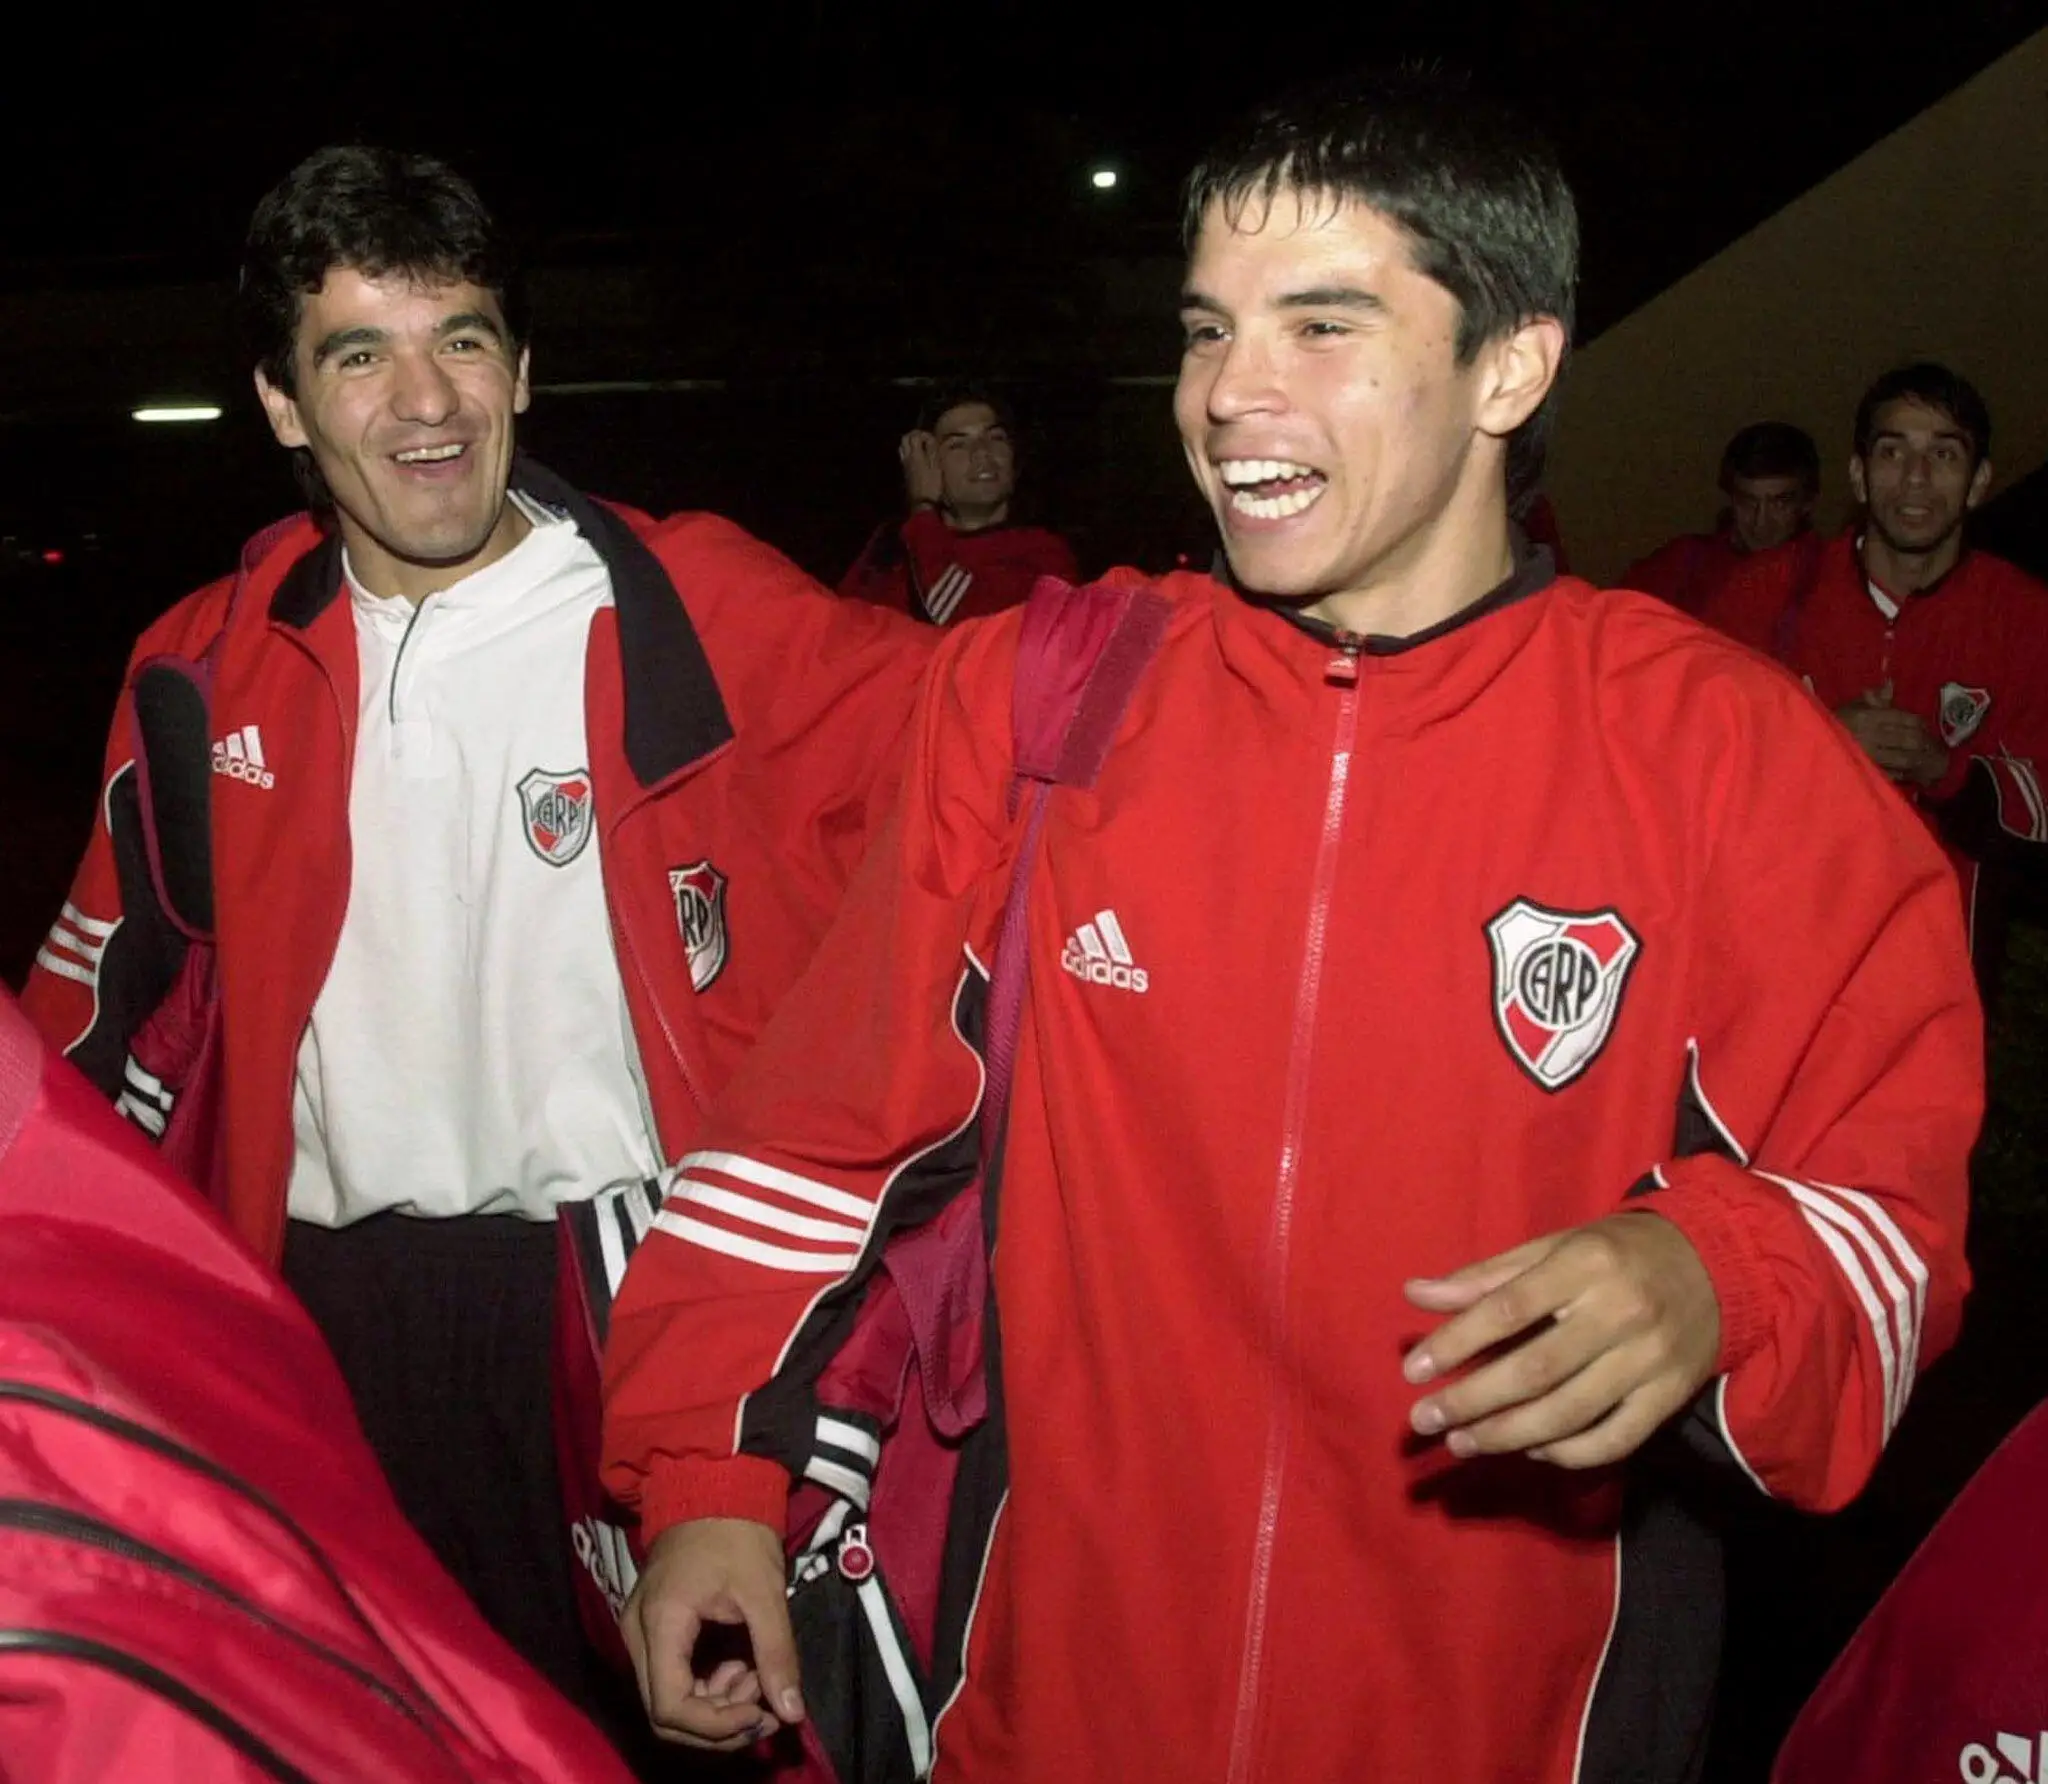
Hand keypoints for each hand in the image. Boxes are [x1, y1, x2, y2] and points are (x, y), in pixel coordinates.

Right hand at [621, 1517, 801, 1750]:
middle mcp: (637, 1634)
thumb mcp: (764, 1592)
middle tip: (765, 1705)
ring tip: (759, 1677)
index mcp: (660, 1624)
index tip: (761, 1714)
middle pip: (665, 1713)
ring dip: (717, 1704)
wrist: (712, 1483)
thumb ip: (776, 1654)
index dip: (717, 1726)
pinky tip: (742, 1665)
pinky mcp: (652, 1628)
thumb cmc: (737, 1531)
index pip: (670, 1707)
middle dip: (719, 1721)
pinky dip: (709, 1684)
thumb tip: (793, 1713)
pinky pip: (674, 1676)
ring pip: (669, 1698)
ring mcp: (640, 1631)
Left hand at [899, 429, 943, 509]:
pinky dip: (910, 452)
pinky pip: (904, 456)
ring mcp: (905, 465)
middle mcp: (907, 458)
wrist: (922, 504)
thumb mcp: (936, 466)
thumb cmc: (932, 485)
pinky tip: (919, 457)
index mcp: (915, 455)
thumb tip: (931, 439)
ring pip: (902, 447)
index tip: (932, 439)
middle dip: (914, 435)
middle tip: (924, 438)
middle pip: (905, 439)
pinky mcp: (905, 472)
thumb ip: (933, 451)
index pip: (914, 436)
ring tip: (921, 446)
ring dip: (910, 443)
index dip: (923, 434)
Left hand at [1401, 1211, 1719, 1468]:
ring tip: (1462, 1442)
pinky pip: (1613, 1440)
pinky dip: (1567, 1453)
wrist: (1718, 1266)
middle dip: (1472, 1401)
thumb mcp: (1552, 1248)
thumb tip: (1415, 1294)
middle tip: (1425, 1420)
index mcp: (1583, 1264)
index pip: (1508, 1309)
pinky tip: (1530, 1449)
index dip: (1456, 1342)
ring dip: (1508, 1435)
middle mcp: (1619, 1313)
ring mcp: (1649, 1360)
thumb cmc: (1616, 1255)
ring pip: (1569, 1413)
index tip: (1412, 1370)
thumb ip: (1485, 1276)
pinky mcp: (1670, 1396)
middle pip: (1535, 1370)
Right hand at [1836, 683, 1948, 785]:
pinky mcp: (1867, 772)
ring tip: (1923, 757)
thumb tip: (1890, 686)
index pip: (1905, 719)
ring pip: (1904, 758)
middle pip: (1909, 739)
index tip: (1924, 726)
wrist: (1810, 743)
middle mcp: (1872, 736)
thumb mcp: (1850, 706)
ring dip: (1917, 758)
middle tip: (1929, 743)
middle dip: (1923, 741)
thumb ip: (1872, 697)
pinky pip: (1893, 773)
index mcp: (1868, 717)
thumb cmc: (1832, 724)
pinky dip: (1904, 772)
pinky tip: (1907, 770)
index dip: (1920, 723)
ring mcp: (1870, 756)